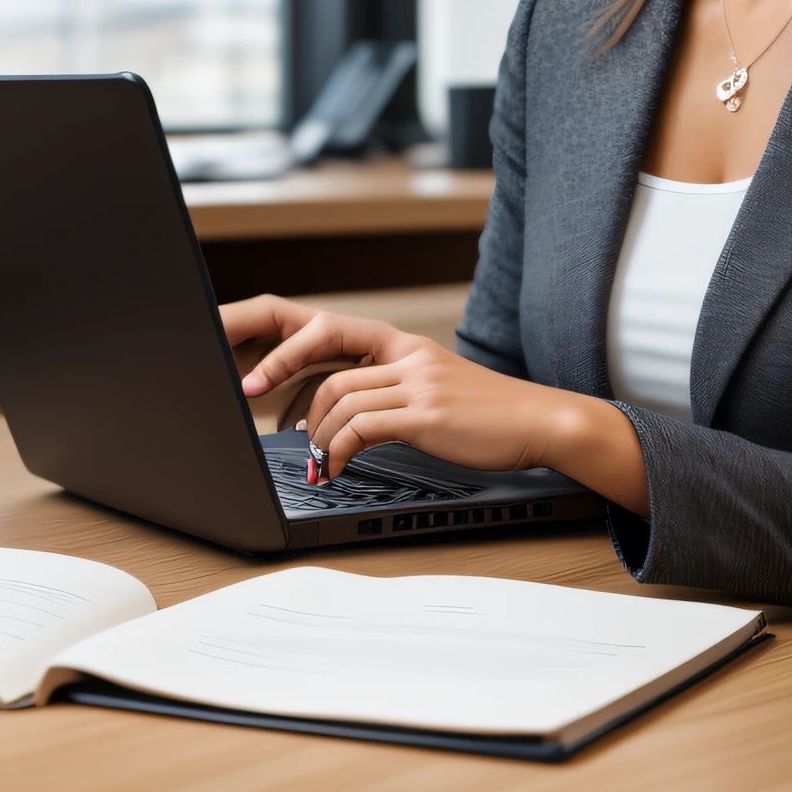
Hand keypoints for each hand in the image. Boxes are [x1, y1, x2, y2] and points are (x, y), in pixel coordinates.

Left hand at [221, 294, 651, 514]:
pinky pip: (363, 425)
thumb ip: (385, 387)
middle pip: (322, 346)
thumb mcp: (430, 385)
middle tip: (252, 396)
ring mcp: (416, 380)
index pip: (326, 326)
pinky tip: (338, 465)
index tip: (252, 367)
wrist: (539, 422)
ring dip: (314, 428)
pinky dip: (339, 448)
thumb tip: (331, 410)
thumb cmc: (482, 413)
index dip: (283, 340)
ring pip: (338, 393)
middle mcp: (404, 352)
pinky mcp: (426, 413)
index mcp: (400, 343)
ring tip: (313, 454)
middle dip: (278, 367)